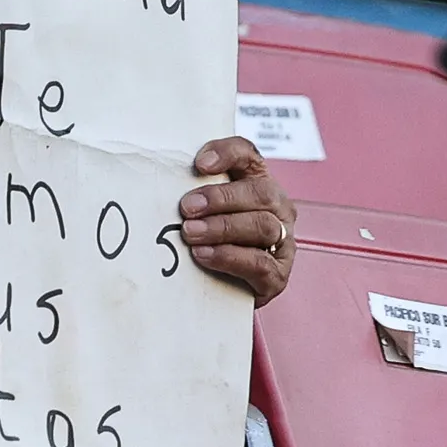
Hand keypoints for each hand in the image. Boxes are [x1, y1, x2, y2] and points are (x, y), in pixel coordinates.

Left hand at [179, 138, 296, 305]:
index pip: (248, 155)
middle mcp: (277, 208)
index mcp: (257, 182)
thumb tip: (164, 181)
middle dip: (221, 198)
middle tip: (187, 207)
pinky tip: (204, 255)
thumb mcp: (202, 212)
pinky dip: (230, 257)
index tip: (199, 164)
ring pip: (261, 226)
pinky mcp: (278, 275)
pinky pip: (260, 263)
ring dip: (222, 228)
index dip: (226, 154)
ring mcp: (283, 241)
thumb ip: (193, 193)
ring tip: (191, 233)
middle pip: (260, 192)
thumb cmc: (211, 243)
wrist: (223, 291)